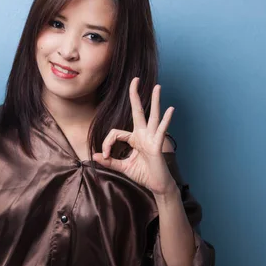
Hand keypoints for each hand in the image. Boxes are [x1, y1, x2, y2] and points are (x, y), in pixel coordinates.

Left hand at [93, 78, 176, 195]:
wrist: (157, 186)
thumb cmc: (143, 174)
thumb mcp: (122, 167)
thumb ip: (110, 161)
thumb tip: (95, 156)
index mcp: (134, 138)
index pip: (116, 132)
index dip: (107, 143)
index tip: (105, 155)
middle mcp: (143, 135)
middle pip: (138, 111)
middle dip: (135, 95)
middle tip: (135, 79)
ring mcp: (152, 138)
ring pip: (153, 116)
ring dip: (155, 101)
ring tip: (157, 87)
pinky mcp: (157, 146)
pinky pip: (161, 130)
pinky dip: (166, 120)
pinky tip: (170, 109)